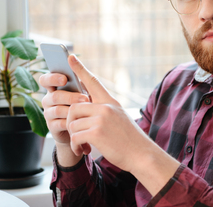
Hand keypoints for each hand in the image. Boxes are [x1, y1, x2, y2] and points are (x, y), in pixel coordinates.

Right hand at [39, 72, 90, 154]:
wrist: (87, 126)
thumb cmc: (85, 103)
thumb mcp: (84, 88)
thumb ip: (78, 74)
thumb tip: (71, 56)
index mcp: (54, 88)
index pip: (44, 80)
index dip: (52, 78)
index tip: (65, 79)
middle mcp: (48, 100)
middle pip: (54, 96)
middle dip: (70, 97)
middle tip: (85, 98)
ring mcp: (49, 114)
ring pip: (57, 110)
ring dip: (73, 110)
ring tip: (86, 110)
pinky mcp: (52, 127)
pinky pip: (60, 124)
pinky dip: (71, 122)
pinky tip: (81, 121)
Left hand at [66, 55, 152, 172]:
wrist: (142, 154)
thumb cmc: (129, 139)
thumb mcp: (119, 118)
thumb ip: (103, 110)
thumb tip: (85, 106)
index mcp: (110, 101)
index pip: (92, 81)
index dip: (80, 68)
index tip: (70, 56)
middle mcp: (105, 107)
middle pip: (74, 107)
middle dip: (71, 123)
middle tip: (77, 135)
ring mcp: (101, 119)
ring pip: (72, 124)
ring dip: (74, 138)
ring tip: (83, 145)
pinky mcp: (96, 132)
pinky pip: (75, 137)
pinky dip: (76, 146)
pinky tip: (84, 151)